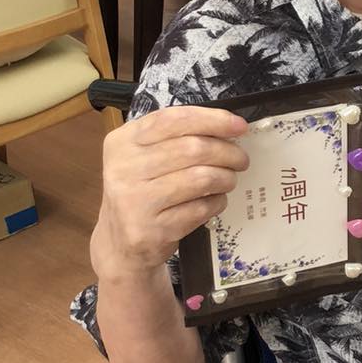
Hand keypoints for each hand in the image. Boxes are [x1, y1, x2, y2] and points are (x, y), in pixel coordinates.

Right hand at [91, 106, 248, 278]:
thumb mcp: (144, 157)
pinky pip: (201, 208)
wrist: (120, 243)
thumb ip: (177, 138)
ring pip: (201, 178)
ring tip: (228, 181)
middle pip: (193, 149)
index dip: (212, 119)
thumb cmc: (142, 192)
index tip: (239, 125)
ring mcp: (136, 200)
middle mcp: (125, 168)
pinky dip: (217, 203)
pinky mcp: (152, 229)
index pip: (173, 119)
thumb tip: (227, 127)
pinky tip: (214, 201)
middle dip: (228, 152)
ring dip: (225, 178)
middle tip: (241, 159)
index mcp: (123, 141)